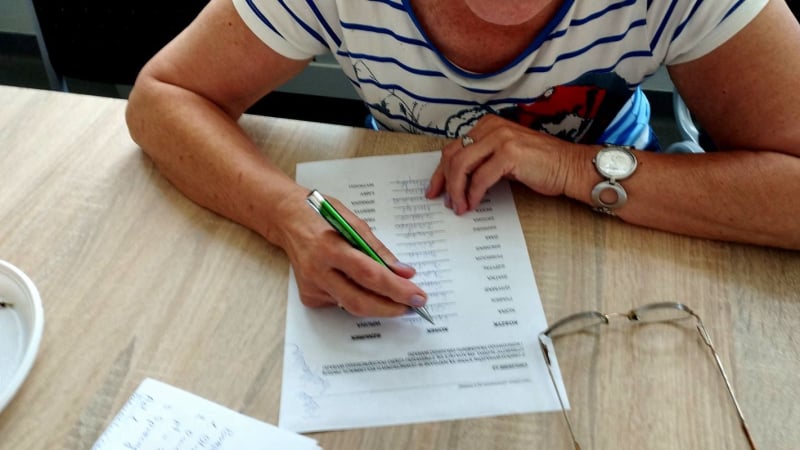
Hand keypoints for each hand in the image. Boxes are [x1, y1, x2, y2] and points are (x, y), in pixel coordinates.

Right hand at [274, 189, 427, 316]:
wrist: (286, 219)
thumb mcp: (354, 221)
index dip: (396, 289)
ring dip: (379, 306)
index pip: (369, 275)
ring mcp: (311, 286)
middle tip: (413, 306)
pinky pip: (341, 303)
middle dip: (391, 307)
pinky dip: (358, 297)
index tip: (418, 296)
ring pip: (352, 306)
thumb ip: (378, 249)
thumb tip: (404, 272)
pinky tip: (362, 287)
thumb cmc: (322, 215)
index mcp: (330, 247)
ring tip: (398, 299)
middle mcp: (318, 270)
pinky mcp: (309, 296)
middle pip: (360, 301)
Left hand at [425, 114, 580, 213]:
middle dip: (444, 182)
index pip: (453, 148)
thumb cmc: (540, 165)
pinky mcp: (510, 153)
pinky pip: (480, 177)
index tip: (435, 190)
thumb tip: (457, 182)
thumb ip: (482, 161)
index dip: (440, 171)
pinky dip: (473, 194)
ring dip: (457, 190)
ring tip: (459, 207)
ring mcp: (501, 138)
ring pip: (462, 165)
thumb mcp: (504, 157)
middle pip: (453, 155)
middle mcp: (492, 127)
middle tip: (443, 202)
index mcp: (487, 125)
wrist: (569, 167)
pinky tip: (473, 204)